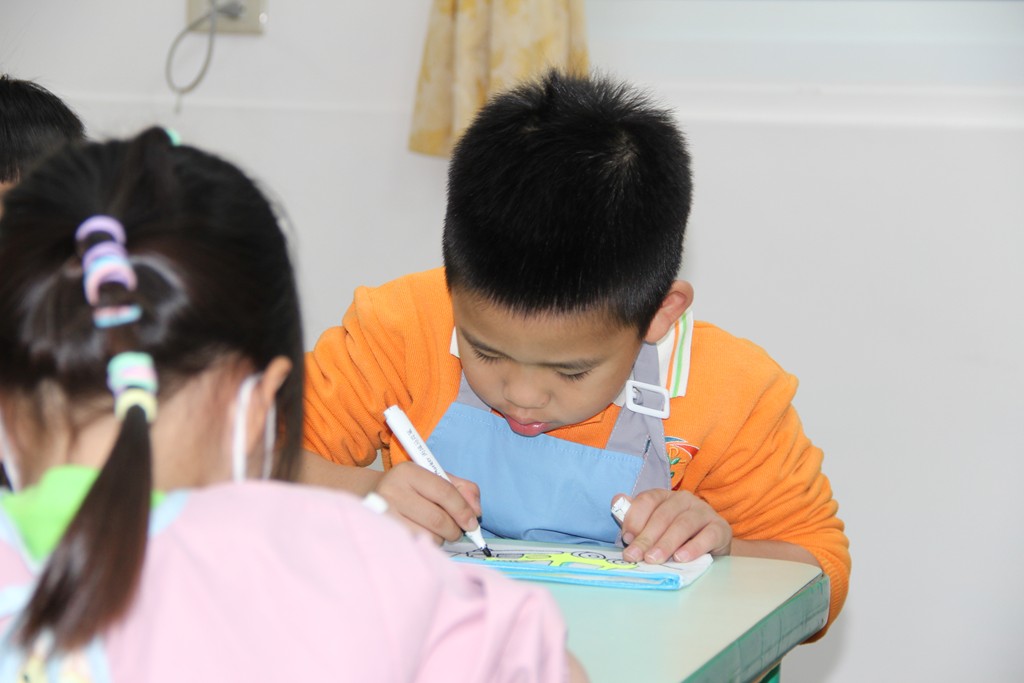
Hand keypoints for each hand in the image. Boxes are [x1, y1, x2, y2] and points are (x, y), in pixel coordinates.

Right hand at [374, 462, 481, 544]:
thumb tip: (476, 510)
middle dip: (454, 530)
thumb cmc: (411, 490)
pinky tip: (422, 538)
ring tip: (435, 533)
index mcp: (408, 472)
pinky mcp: (381, 536)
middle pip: (437, 519)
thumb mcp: (435, 479)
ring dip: (440, 540)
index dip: (463, 510)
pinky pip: (415, 547)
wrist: (373, 497)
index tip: (472, 523)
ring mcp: (383, 515)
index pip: (444, 492)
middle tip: (455, 531)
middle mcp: (391, 491)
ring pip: (427, 537)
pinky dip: (426, 547)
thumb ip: (462, 489)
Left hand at [613, 489, 731, 563]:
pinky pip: (707, 535)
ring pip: (683, 524)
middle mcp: (684, 499)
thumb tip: (616, 500)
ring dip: (666, 543)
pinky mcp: (720, 528)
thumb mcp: (654, 527)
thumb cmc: (677, 537)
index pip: (648, 500)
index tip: (626, 538)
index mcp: (665, 496)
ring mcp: (704, 512)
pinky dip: (694, 547)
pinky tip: (681, 558)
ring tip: (654, 559)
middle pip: (663, 515)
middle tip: (635, 556)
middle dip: (647, 537)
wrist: (711, 547)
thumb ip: (634, 516)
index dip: (635, 518)